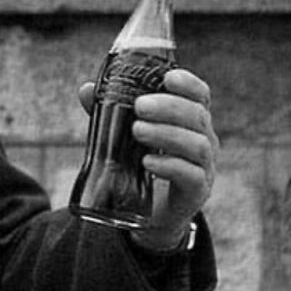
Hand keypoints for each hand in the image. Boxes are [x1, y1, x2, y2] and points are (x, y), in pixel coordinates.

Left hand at [78, 68, 217, 251]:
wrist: (147, 213)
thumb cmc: (139, 163)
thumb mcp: (123, 135)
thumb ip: (108, 112)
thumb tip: (87, 90)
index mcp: (189, 120)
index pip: (199, 95)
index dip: (188, 84)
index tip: (168, 77)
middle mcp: (203, 139)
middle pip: (197, 116)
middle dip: (168, 107)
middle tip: (139, 106)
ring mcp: (204, 167)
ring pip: (197, 145)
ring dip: (166, 134)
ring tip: (137, 130)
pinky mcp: (196, 192)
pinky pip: (191, 176)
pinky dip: (169, 165)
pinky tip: (147, 162)